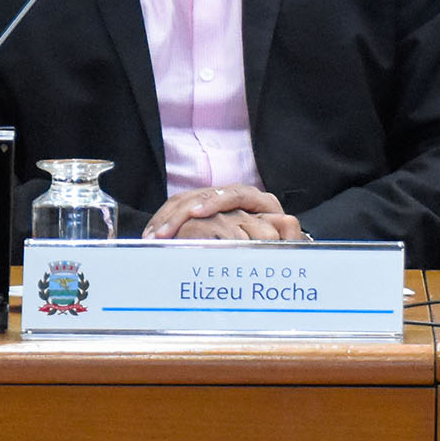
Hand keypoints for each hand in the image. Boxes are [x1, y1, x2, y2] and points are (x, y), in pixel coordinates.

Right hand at [141, 185, 307, 240]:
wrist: (277, 242)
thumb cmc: (281, 246)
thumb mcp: (286, 239)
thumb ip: (288, 233)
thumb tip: (284, 227)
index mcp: (259, 201)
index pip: (235, 194)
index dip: (215, 202)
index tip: (197, 212)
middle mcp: (237, 197)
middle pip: (202, 197)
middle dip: (180, 215)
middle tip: (162, 233)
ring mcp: (217, 200)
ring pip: (186, 202)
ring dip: (167, 220)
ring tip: (152, 237)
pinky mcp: (202, 206)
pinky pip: (178, 207)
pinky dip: (164, 221)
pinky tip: (151, 235)